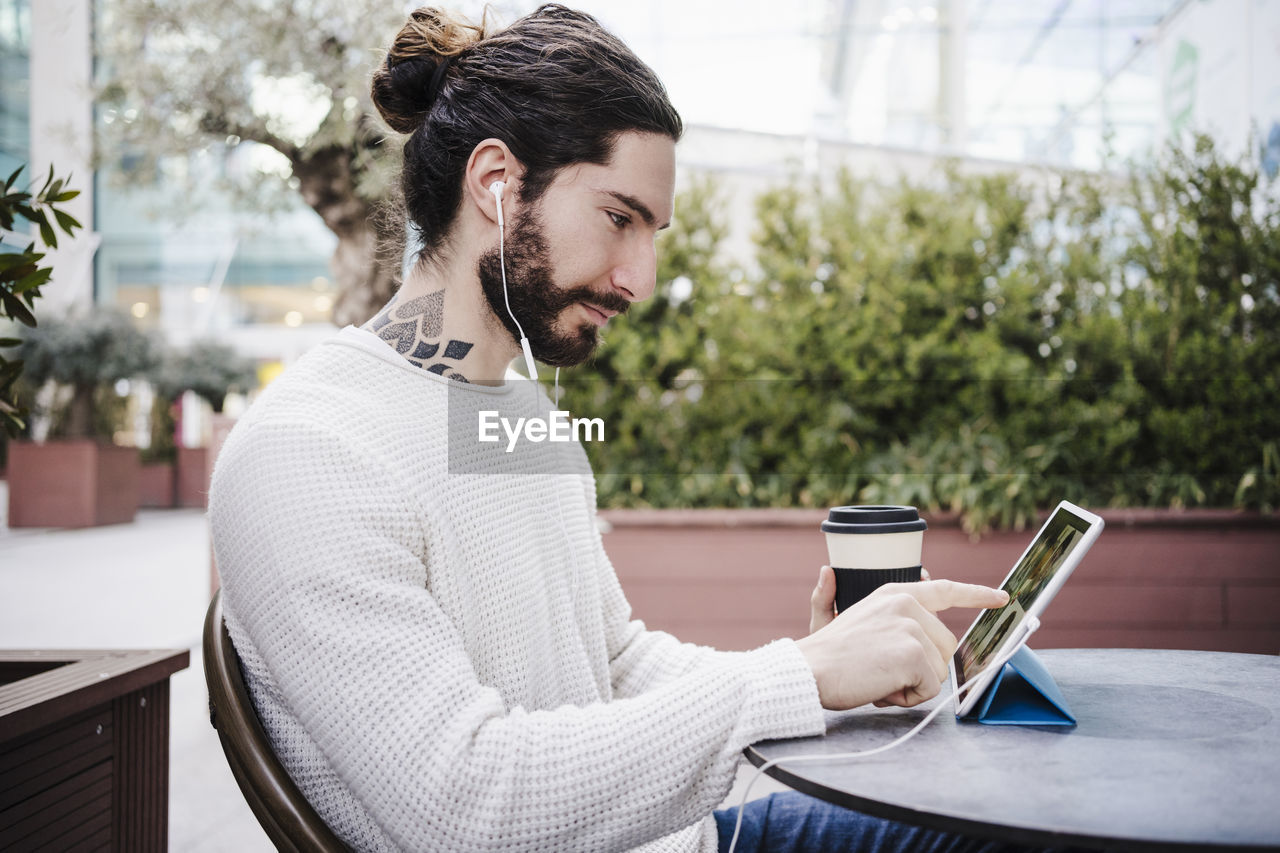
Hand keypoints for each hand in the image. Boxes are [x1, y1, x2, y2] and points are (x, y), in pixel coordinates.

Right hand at [796, 578, 1006, 710]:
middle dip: (920, 669)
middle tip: (881, 671)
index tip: (1002, 598)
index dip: (977, 594)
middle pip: (945, 647)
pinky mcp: (914, 653)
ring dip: (912, 685)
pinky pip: (929, 689)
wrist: (808, 671)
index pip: (946, 590)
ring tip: (877, 678)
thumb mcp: (834, 616)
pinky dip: (907, 698)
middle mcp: (907, 604)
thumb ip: (836, 596)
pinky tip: (880, 688)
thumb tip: (827, 571)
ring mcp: (912, 627)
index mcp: (895, 594)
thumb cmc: (823, 653)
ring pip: (939, 670)